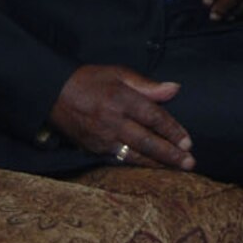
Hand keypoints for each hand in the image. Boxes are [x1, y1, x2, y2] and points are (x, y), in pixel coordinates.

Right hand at [49, 65, 193, 169]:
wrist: (53, 93)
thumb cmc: (90, 79)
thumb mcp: (118, 73)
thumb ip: (147, 85)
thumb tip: (174, 89)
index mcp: (121, 99)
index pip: (153, 117)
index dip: (172, 130)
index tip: (188, 141)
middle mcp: (112, 120)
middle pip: (147, 141)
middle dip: (170, 153)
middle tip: (189, 162)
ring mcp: (102, 137)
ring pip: (134, 155)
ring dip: (157, 163)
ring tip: (176, 169)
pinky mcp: (93, 148)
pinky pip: (119, 159)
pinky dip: (137, 164)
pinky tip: (150, 167)